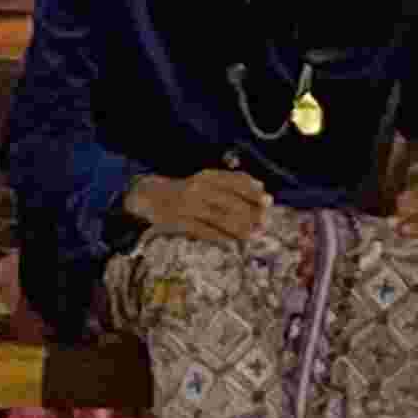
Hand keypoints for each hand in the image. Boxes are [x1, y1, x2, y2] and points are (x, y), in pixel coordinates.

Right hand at [124, 170, 270, 241]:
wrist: (149, 198)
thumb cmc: (186, 191)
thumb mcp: (205, 181)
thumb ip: (230, 184)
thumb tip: (260, 188)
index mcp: (206, 176)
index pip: (234, 180)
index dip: (252, 191)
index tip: (268, 200)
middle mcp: (198, 189)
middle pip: (230, 201)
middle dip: (250, 212)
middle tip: (265, 221)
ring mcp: (189, 207)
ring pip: (220, 218)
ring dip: (240, 228)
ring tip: (255, 234)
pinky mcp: (181, 223)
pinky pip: (206, 232)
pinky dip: (222, 237)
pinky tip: (234, 241)